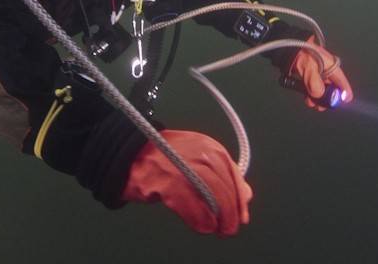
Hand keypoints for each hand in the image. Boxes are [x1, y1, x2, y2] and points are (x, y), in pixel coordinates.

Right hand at [122, 130, 252, 235]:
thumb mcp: (198, 158)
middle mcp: (202, 153)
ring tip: (216, 230)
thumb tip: (247, 195)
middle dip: (231, 213)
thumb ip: (221, 174)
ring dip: (218, 220)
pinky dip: (201, 221)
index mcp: (210, 146)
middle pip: (226, 188)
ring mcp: (186, 166)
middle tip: (229, 229)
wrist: (130, 155)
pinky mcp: (170, 182)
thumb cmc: (165, 159)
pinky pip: (194, 207)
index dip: (240, 200)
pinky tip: (202, 226)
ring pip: (214, 198)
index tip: (242, 217)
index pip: (234, 175)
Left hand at [289, 36, 353, 110]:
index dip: (344, 92)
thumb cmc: (302, 54)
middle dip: (328, 98)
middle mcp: (327, 71)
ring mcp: (318, 74)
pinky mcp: (310, 76)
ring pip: (322, 89)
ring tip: (312, 104)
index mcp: (331, 66)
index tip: (345, 101)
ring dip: (318, 98)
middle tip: (322, 107)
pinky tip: (307, 99)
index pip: (341, 81)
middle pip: (332, 88)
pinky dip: (311, 94)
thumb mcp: (309, 67)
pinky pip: (313, 88)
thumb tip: (318, 95)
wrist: (287, 47)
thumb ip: (314, 82)